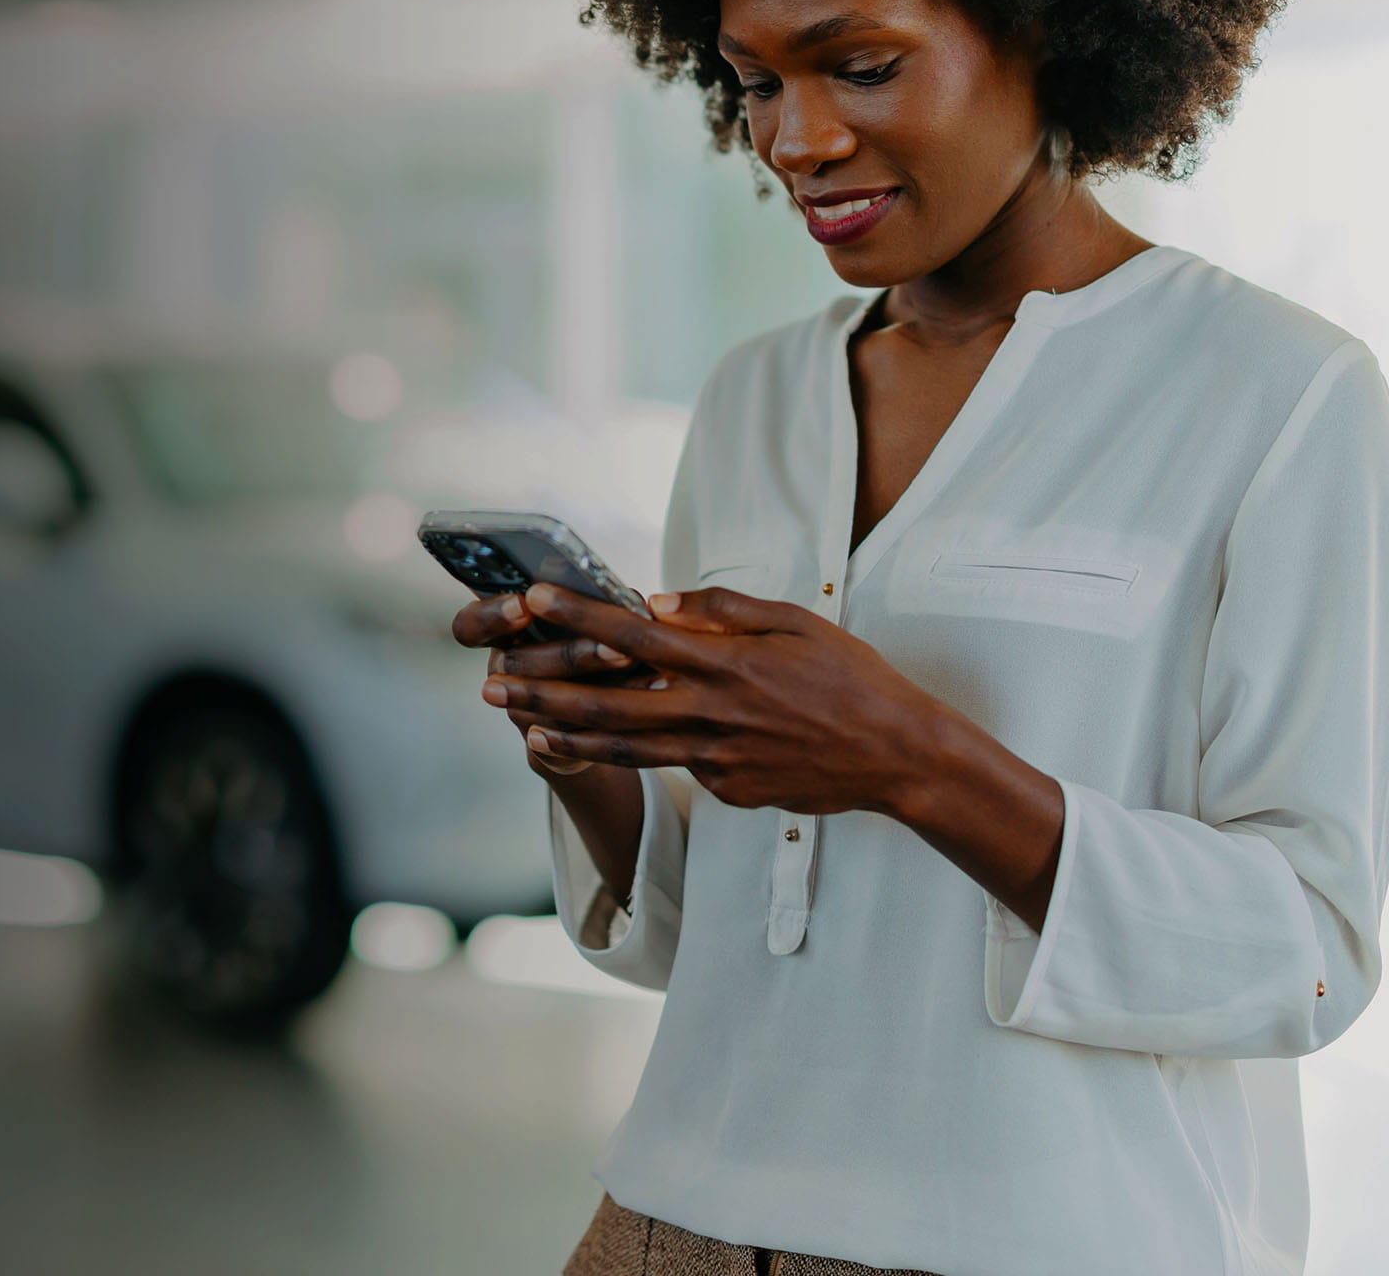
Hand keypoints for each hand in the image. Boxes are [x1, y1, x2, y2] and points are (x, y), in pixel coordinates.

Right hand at [452, 589, 642, 777]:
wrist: (592, 713)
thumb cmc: (585, 647)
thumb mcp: (582, 620)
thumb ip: (593, 605)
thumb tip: (626, 598)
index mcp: (503, 635)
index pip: (471, 626)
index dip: (492, 616)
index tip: (523, 604)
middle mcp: (504, 672)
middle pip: (516, 664)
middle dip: (568, 652)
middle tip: (610, 642)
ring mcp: (522, 711)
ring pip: (546, 702)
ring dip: (592, 683)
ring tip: (632, 663)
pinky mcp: (547, 744)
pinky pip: (572, 734)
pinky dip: (612, 713)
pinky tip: (646, 695)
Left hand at [478, 583, 959, 813]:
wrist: (897, 757)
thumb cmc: (850, 678)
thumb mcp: (794, 622)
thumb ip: (723, 610)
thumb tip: (658, 599)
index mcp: (725, 661)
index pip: (633, 634)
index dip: (577, 615)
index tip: (531, 598)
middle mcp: (711, 711)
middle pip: (607, 703)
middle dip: (542, 693)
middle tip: (491, 684)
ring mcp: (716, 758)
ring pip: (624, 749)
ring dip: (565, 736)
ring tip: (520, 726)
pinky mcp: (726, 790)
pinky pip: (675, 767)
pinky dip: (635, 757)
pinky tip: (599, 749)